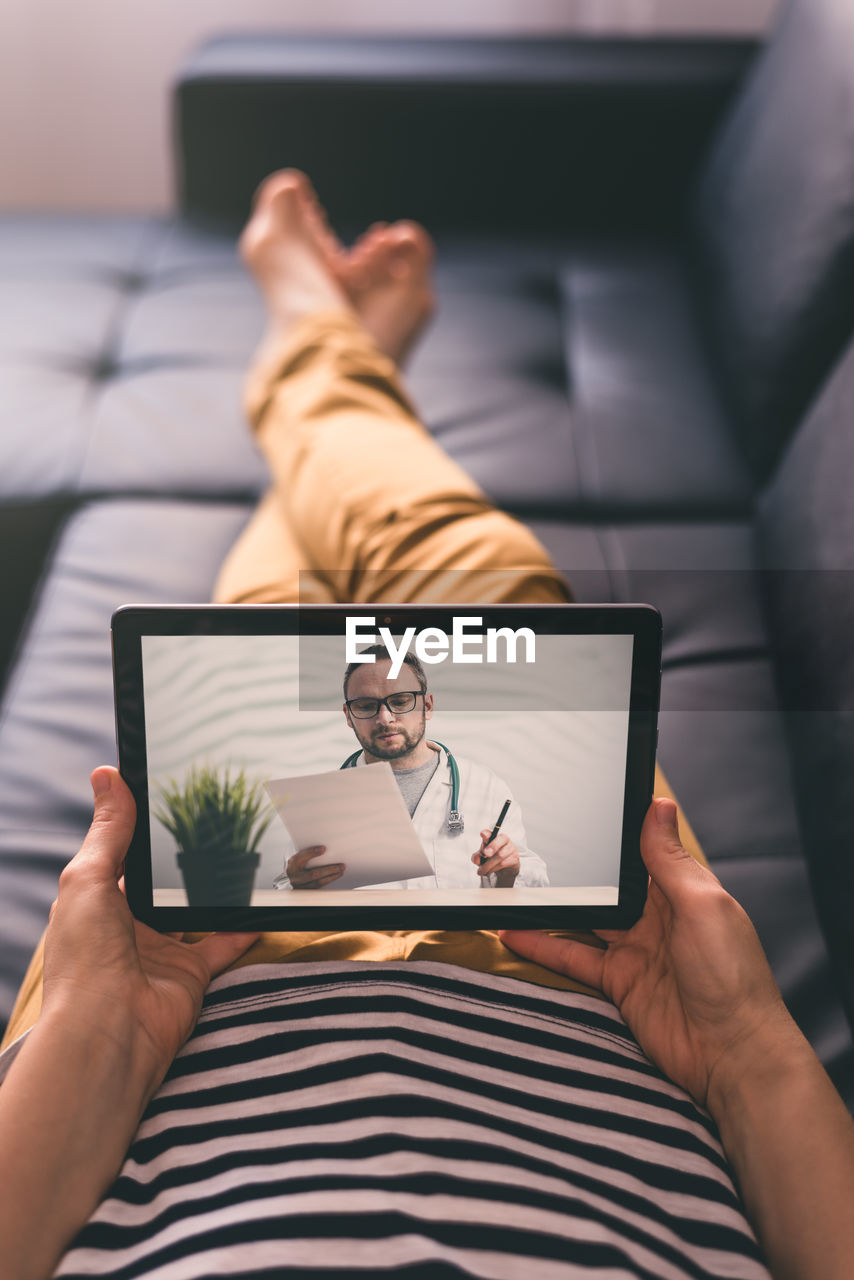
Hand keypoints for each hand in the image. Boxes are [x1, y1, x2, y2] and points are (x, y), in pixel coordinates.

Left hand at [42, 767, 259, 1088]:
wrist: (110, 1032)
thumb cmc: (86, 960)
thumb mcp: (88, 879)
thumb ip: (109, 830)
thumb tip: (107, 774)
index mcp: (97, 901)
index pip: (122, 856)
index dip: (143, 830)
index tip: (173, 797)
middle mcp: (128, 925)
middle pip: (162, 884)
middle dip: (185, 860)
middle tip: (218, 822)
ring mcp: (161, 950)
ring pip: (195, 911)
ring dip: (215, 890)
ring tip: (242, 854)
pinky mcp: (191, 974)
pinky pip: (223, 945)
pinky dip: (243, 928)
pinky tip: (261, 906)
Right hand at [286, 845, 345, 888]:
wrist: (289, 878)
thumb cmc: (297, 864)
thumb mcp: (298, 857)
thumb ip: (307, 853)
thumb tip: (324, 848)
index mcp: (292, 863)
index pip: (301, 857)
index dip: (312, 853)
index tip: (324, 849)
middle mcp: (294, 876)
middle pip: (313, 874)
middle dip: (329, 869)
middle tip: (341, 865)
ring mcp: (299, 885)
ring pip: (317, 883)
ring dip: (331, 876)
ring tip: (341, 870)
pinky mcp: (305, 891)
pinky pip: (318, 887)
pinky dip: (328, 881)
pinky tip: (336, 875)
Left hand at [473, 829, 518, 886]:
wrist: (504, 867)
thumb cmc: (490, 858)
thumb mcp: (481, 857)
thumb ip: (477, 857)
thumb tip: (477, 858)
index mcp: (493, 836)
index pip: (490, 832)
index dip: (487, 833)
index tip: (482, 834)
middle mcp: (504, 839)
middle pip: (502, 839)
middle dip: (493, 846)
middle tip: (485, 854)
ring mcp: (511, 847)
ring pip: (501, 854)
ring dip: (489, 865)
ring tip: (481, 871)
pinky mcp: (515, 857)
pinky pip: (504, 863)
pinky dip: (494, 869)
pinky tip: (488, 872)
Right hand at [500, 797, 795, 1107]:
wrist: (732, 1055)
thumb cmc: (733, 977)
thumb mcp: (702, 905)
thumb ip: (670, 860)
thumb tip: (658, 806)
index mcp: (681, 891)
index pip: (641, 853)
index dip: (613, 834)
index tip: (579, 810)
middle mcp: (656, 918)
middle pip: (606, 886)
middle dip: (575, 870)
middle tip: (532, 848)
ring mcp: (635, 951)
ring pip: (584, 920)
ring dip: (552, 907)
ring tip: (514, 887)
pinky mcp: (619, 983)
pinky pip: (574, 958)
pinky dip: (544, 947)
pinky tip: (516, 934)